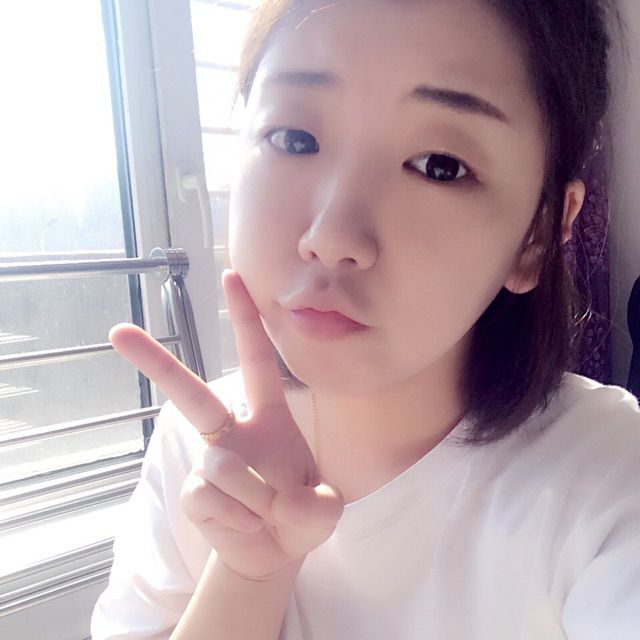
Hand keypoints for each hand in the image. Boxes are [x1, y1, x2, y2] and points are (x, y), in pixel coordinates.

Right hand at [109, 269, 343, 580]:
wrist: (276, 554)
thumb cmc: (302, 515)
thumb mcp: (326, 509)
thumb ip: (318, 505)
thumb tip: (277, 504)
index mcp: (269, 417)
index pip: (257, 359)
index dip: (245, 318)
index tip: (231, 276)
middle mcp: (234, 432)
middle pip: (191, 393)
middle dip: (157, 363)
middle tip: (118, 332)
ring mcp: (211, 463)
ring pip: (221, 464)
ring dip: (254, 497)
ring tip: (269, 514)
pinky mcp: (195, 496)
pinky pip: (209, 498)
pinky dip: (237, 518)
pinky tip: (247, 525)